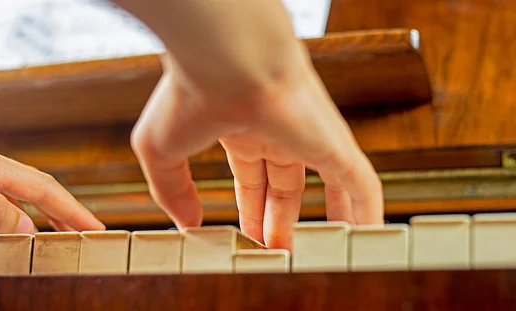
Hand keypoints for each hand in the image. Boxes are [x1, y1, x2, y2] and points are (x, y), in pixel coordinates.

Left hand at [0, 131, 104, 233]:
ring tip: (60, 234)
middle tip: (87, 233)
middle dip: (65, 211)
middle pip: (35, 190)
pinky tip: (13, 231)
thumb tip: (27, 228)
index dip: (72, 209)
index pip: (42, 188)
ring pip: (16, 199)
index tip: (95, 229)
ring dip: (41, 217)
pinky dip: (13, 220)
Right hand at [131, 53, 382, 249]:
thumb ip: (172, 190)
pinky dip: (368, 209)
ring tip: (331, 249)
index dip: (251, 210)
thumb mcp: (162, 152)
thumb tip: (186, 222)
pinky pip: (361, 182)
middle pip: (287, 185)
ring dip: (331, 216)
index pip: (251, 178)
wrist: (227, 63)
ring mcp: (310, 136)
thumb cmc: (189, 96)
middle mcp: (279, 132)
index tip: (250, 238)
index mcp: (240, 132)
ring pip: (332, 181)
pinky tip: (369, 233)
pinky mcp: (335, 142)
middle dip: (282, 222)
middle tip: (282, 253)